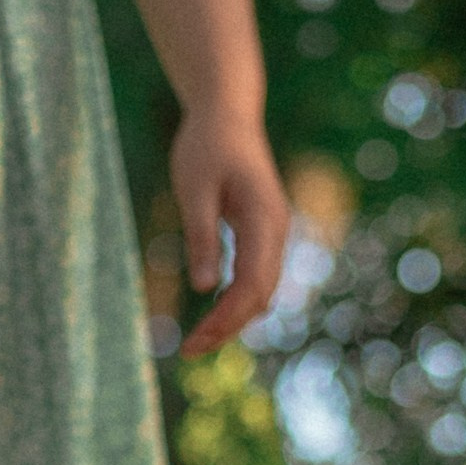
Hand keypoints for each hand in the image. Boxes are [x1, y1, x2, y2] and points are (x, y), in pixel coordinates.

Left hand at [170, 104, 289, 355]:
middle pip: (259, 297)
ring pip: (261, 293)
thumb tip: (204, 288)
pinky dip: (236, 303)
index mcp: (264, 219)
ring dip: (233, 320)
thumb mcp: (194, 188)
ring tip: (197, 341)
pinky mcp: (263, 235)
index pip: (251, 286)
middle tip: (188, 351)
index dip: (224, 320)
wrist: (227, 113)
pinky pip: (256, 280)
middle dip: (227, 328)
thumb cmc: (206, 145)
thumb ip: (201, 235)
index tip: (193, 342)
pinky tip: (211, 317)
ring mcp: (274, 234)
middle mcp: (277, 230)